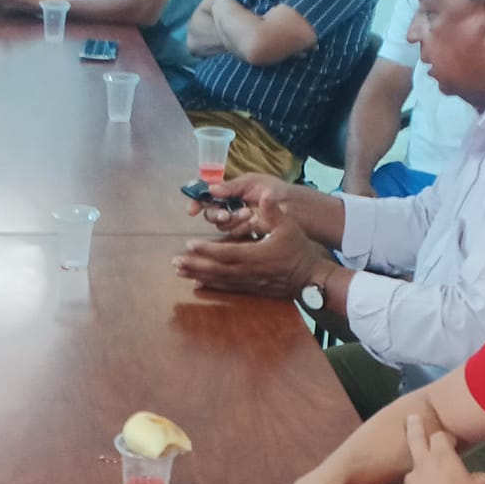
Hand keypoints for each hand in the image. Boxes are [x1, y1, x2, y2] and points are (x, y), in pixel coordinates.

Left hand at [174, 218, 329, 297]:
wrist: (309, 278)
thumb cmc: (299, 250)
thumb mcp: (289, 226)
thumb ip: (273, 211)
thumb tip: (265, 194)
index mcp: (255, 255)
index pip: (226, 253)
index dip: (207, 249)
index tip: (189, 244)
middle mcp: (247, 272)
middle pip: (215, 269)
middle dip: (194, 265)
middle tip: (175, 261)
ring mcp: (247, 282)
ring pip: (218, 280)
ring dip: (197, 275)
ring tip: (179, 271)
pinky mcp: (249, 288)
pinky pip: (226, 288)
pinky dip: (210, 285)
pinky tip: (197, 285)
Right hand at [185, 173, 291, 239]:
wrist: (292, 205)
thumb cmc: (273, 189)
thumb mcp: (251, 182)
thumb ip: (231, 186)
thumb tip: (210, 190)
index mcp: (227, 192)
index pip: (205, 197)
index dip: (196, 203)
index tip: (192, 210)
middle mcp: (228, 207)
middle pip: (210, 214)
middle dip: (216, 214)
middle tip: (225, 213)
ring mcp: (236, 221)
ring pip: (222, 225)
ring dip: (233, 219)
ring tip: (249, 213)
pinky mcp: (244, 233)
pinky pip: (234, 233)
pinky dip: (242, 227)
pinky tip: (254, 221)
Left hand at [395, 418, 484, 483]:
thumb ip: (477, 478)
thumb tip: (474, 480)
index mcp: (443, 456)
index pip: (440, 436)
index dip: (445, 437)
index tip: (449, 440)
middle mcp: (422, 464)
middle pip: (415, 439)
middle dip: (414, 426)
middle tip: (412, 418)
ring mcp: (409, 481)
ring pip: (414, 474)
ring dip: (421, 478)